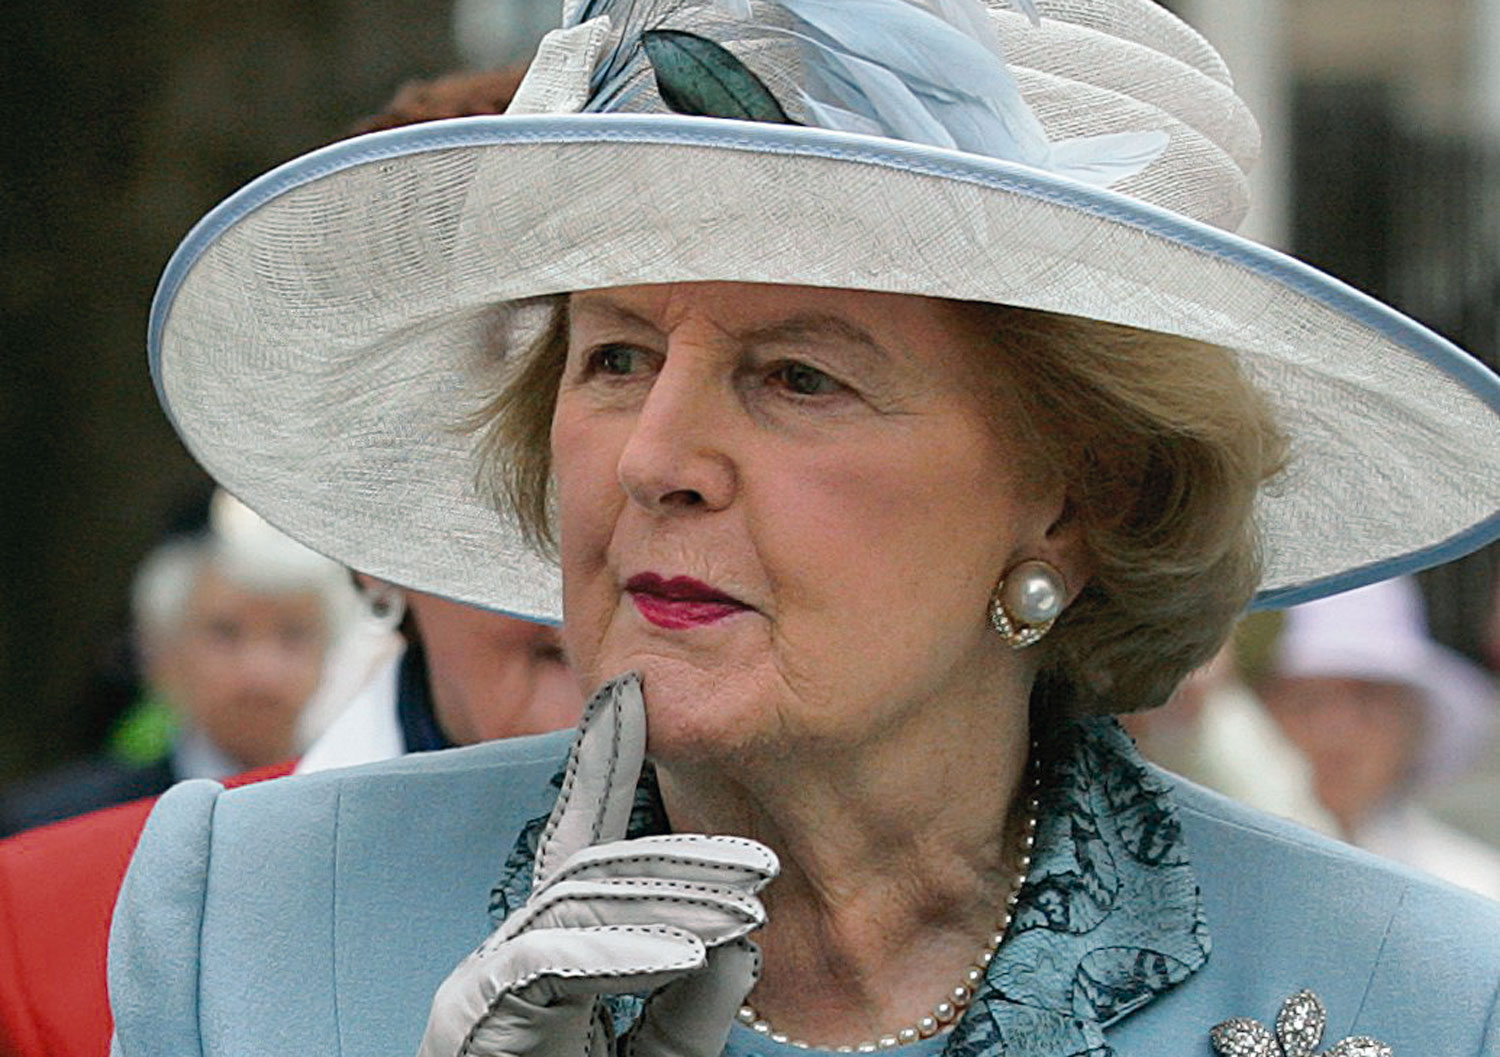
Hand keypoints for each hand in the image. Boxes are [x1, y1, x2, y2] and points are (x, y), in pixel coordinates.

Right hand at [417, 673, 777, 1056]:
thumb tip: (737, 947)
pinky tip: (681, 948)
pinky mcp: (474, 1019)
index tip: (632, 700)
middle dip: (681, 861)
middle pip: (596, 874)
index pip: (589, 856)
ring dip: (667, 902)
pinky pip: (545, 963)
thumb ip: (686, 1016)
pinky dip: (617, 951)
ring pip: (578, 905)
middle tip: (761, 862)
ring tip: (745, 906)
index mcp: (555, 964)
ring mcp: (488, 987)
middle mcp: (515, 962)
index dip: (605, 770)